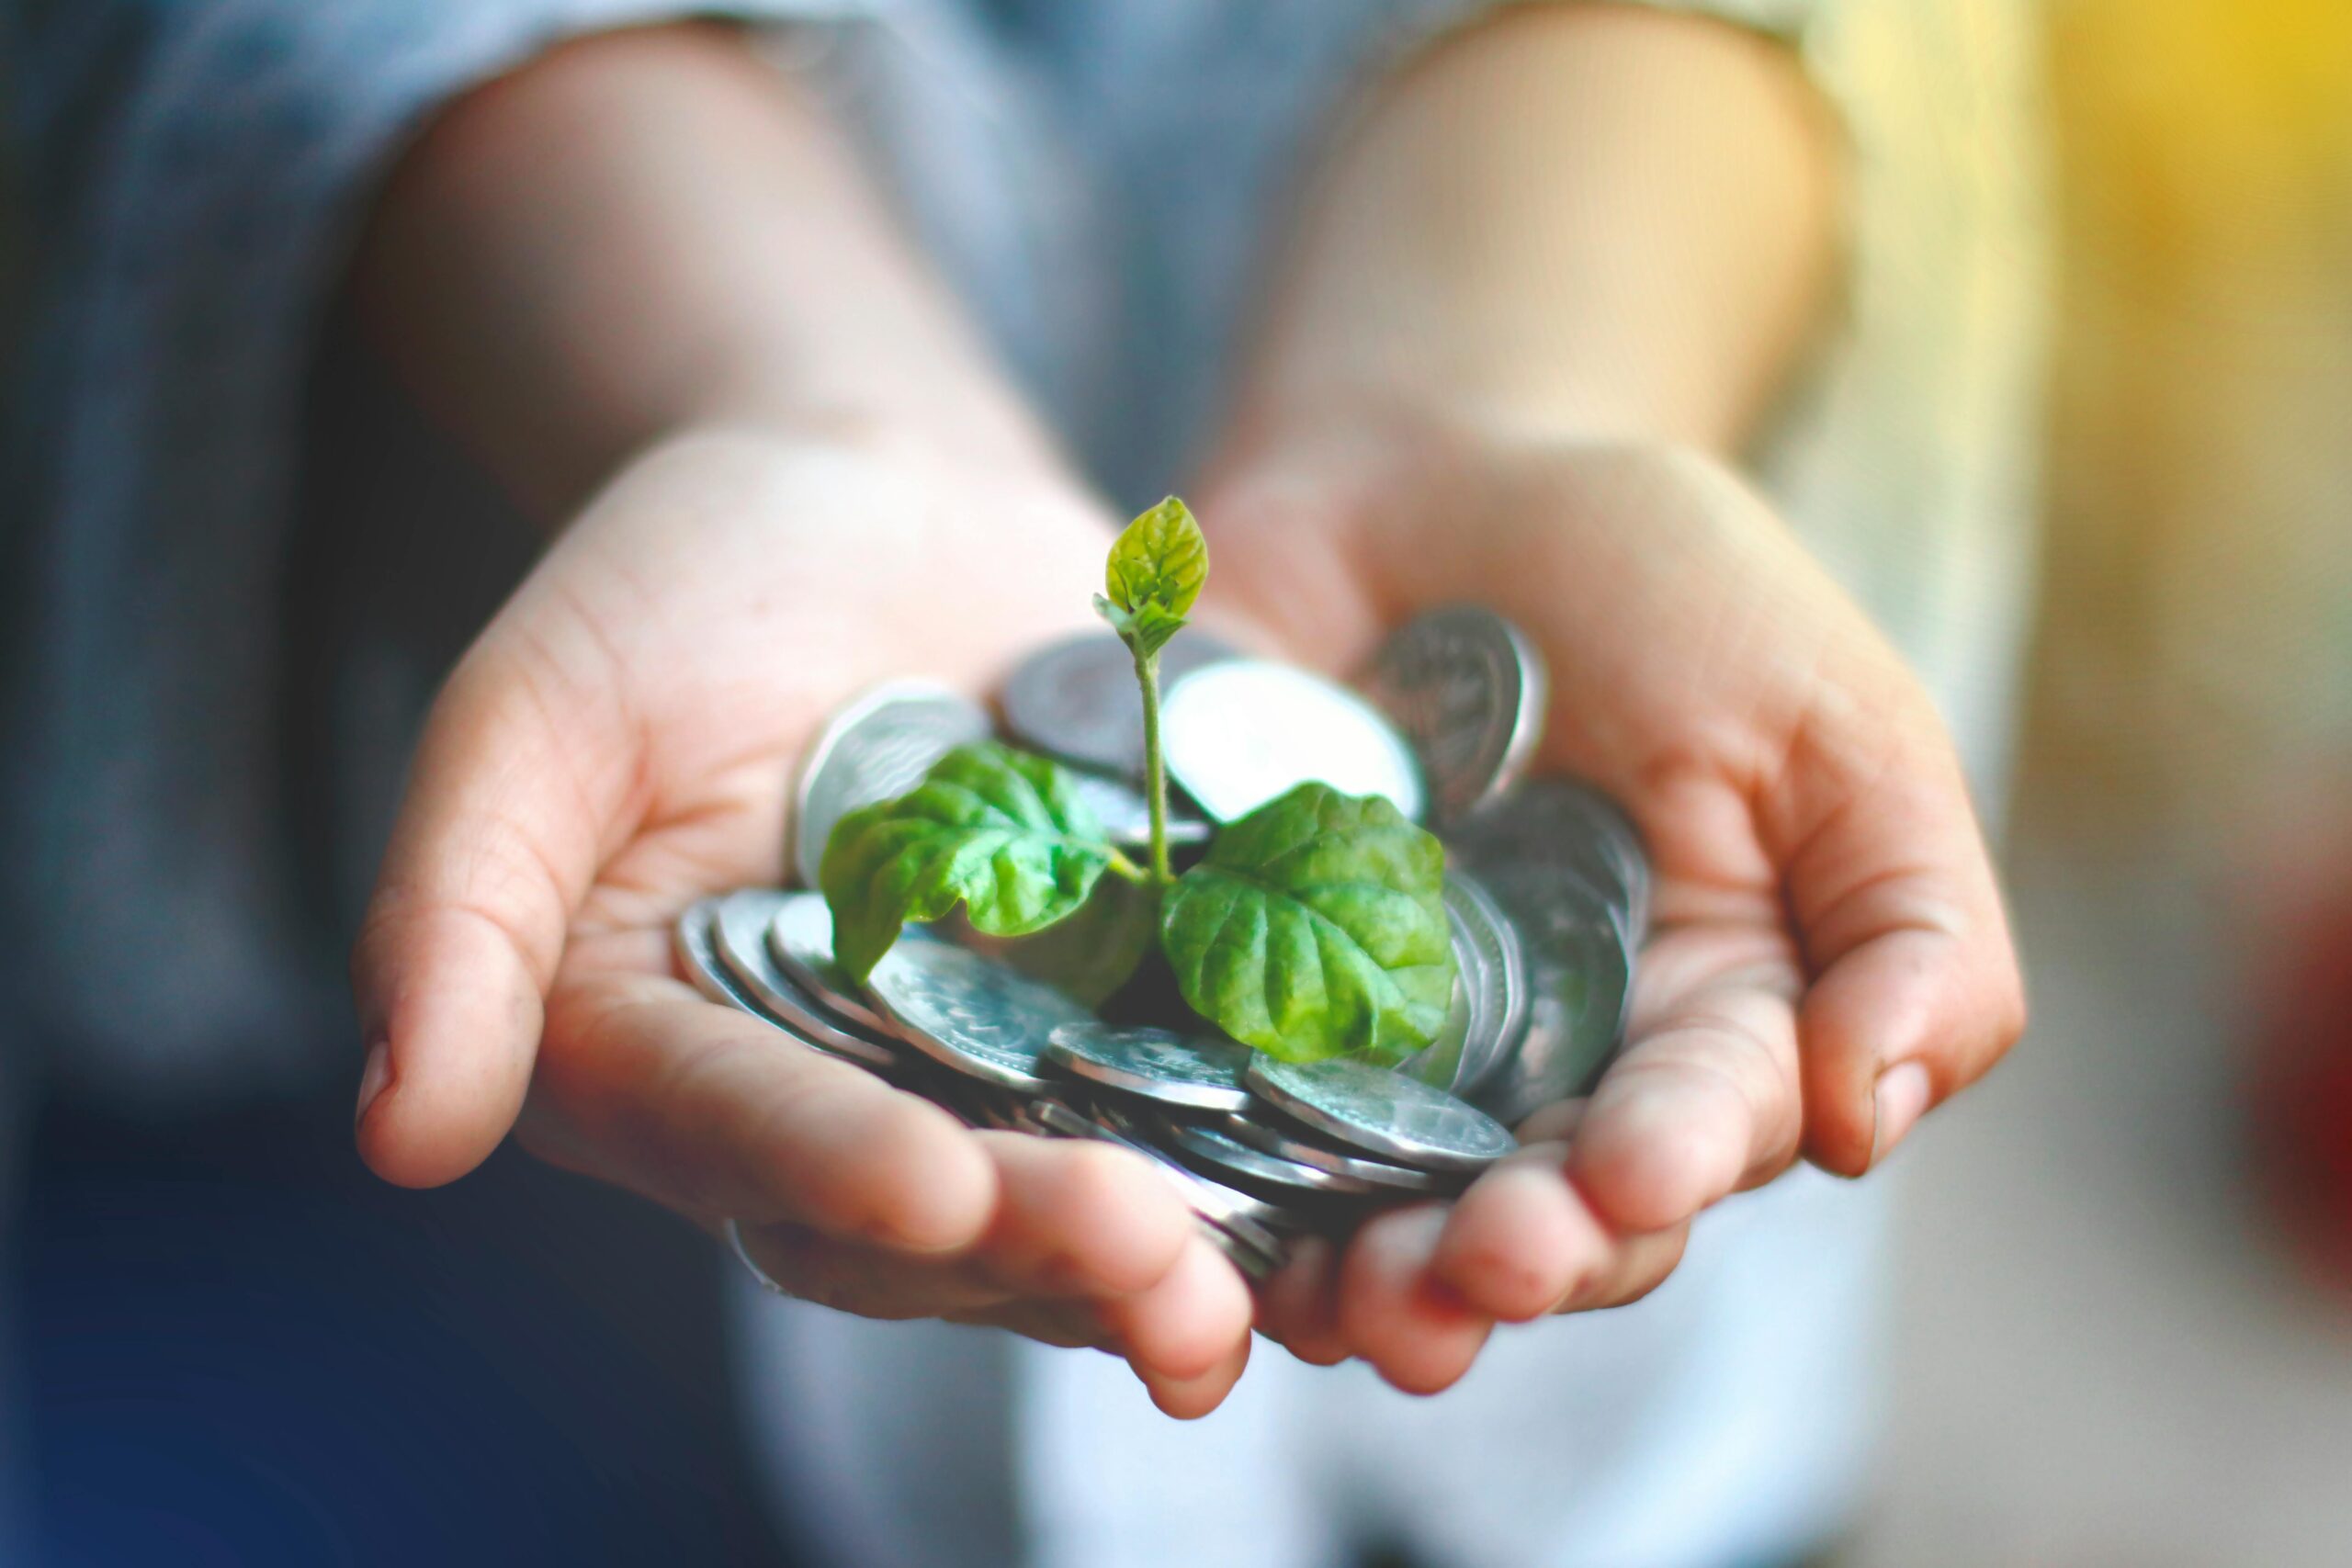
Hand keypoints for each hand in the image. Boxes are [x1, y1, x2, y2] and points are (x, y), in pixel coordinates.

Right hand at [352, 426, 1254, 1415]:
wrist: (870, 495)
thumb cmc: (669, 586)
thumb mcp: (537, 710)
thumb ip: (457, 909)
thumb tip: (402, 1135)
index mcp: (669, 1062)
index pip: (743, 1136)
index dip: (832, 1170)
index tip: (929, 1190)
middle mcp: (834, 1107)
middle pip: (932, 1220)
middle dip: (1042, 1246)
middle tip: (1156, 1266)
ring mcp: (995, 1076)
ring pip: (1078, 1203)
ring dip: (1171, 1260)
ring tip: (1260, 1287)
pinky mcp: (1135, 1020)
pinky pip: (1207, 1112)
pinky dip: (1280, 1165)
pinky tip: (1370, 1197)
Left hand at [1198, 416, 2025, 1390]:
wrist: (1423, 476)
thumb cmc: (1658, 587)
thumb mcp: (1831, 722)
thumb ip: (1909, 923)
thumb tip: (1867, 1120)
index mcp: (1701, 1031)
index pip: (1695, 1135)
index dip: (1665, 1167)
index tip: (1630, 1172)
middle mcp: (1541, 1082)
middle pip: (1537, 1219)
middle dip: (1515, 1257)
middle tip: (1480, 1267)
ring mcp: (1376, 1059)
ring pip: (1375, 1215)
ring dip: (1368, 1279)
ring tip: (1350, 1301)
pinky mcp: (1227, 1012)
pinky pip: (1212, 1127)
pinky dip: (1211, 1194)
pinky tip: (1198, 1232)